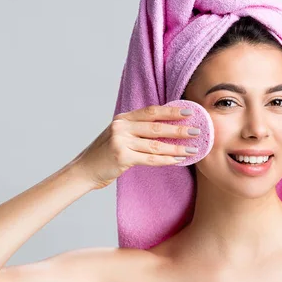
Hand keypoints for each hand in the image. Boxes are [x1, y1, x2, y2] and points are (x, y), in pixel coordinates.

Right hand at [72, 105, 198, 189]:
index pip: (151, 111)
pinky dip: (166, 159)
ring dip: (177, 147)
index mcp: (122, 118)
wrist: (84, 170)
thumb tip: (164, 128)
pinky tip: (178, 160)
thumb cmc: (104, 154)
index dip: (171, 111)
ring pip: (156, 144)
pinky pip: (150, 158)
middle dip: (179, 129)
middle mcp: (121, 127)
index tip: (189, 112)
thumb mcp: (117, 135)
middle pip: (156, 127)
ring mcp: (121, 141)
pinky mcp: (122, 157)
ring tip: (193, 149)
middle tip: (197, 131)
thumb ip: (136, 129)